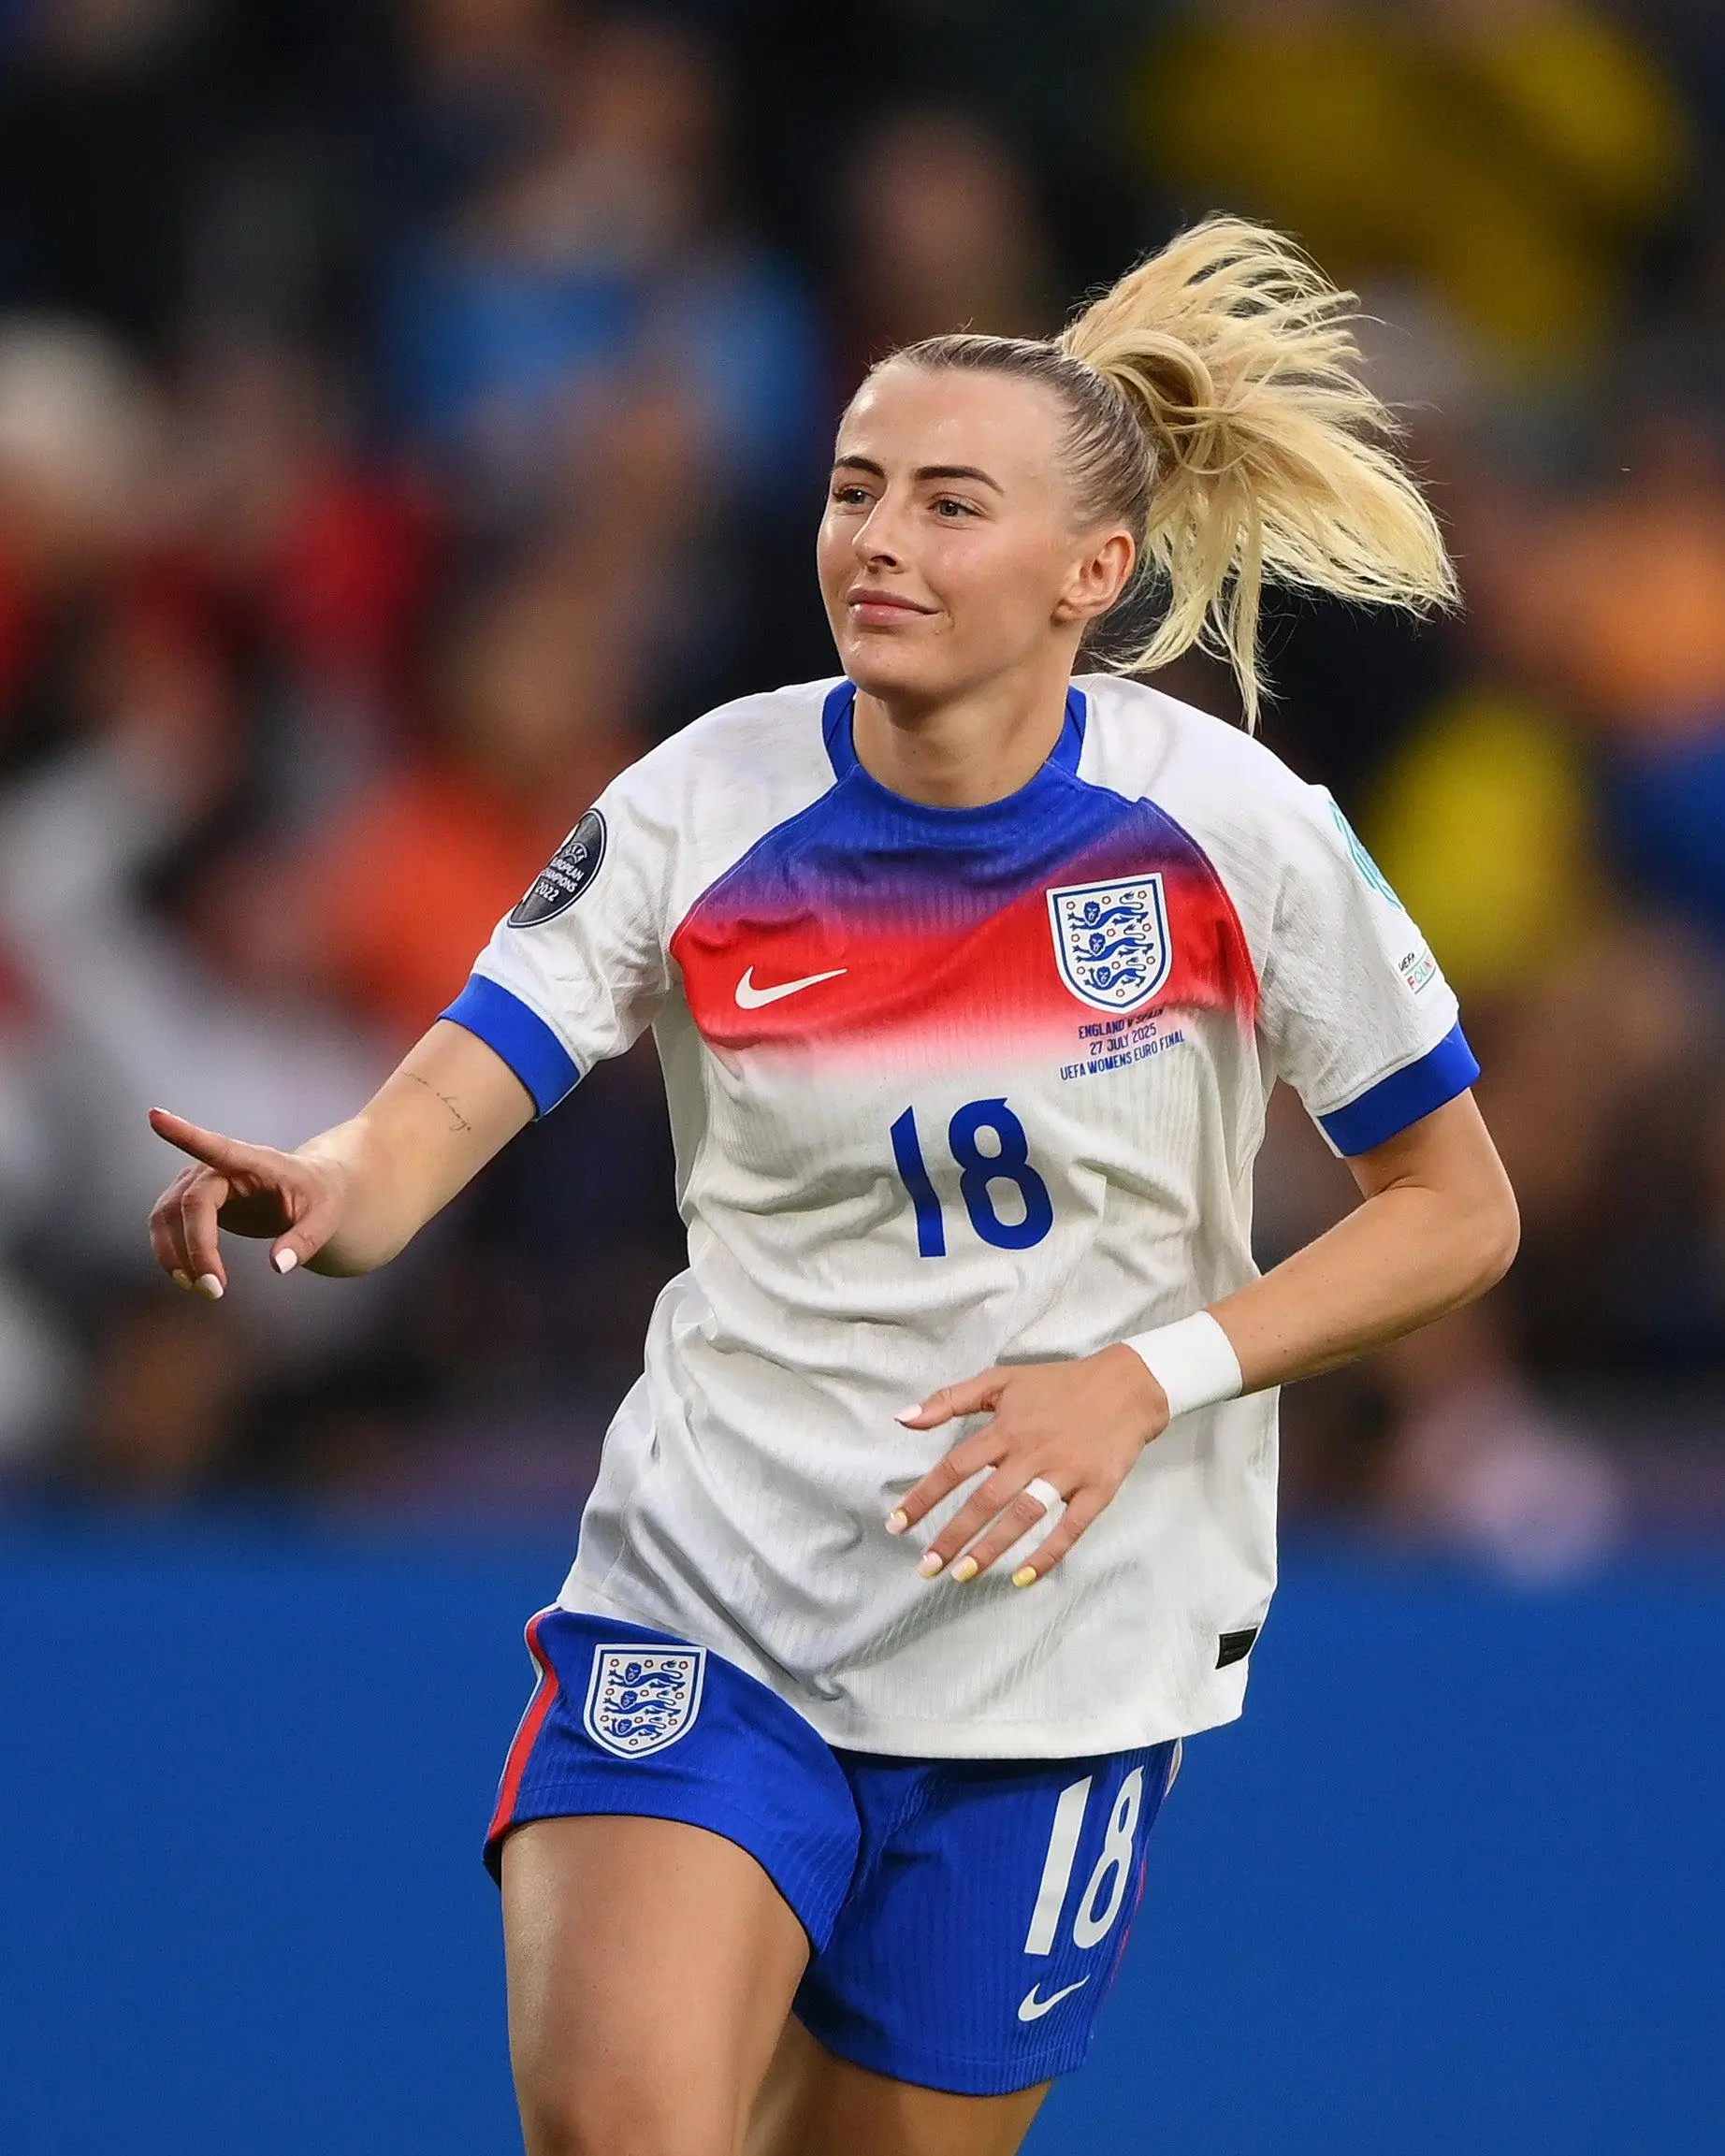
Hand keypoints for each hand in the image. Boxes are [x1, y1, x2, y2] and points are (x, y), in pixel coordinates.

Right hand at [146, 1108, 345, 1298]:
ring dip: (176, 1255)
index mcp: (256, 1162)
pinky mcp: (192, 1201)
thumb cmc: (320, 1199)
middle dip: (195, 1248)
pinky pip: (166, 1225)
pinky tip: (191, 1279)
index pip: (218, 1147)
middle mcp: (220, 1167)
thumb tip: (278, 1266)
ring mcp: (200, 1182)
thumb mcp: (325, 1219)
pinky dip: (172, 1253)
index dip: (185, 1134)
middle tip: (214, 1290)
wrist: (312, 1193)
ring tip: (205, 1290)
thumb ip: (305, 1241)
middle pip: (190, 1203)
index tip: (156, 1116)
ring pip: (167, 1216)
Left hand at [886, 1346, 1169, 1586]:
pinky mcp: (1096, 1490)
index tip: (897, 1524)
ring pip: (1023, 1516)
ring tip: (962, 1575)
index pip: (955, 1467)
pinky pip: (1070, 1529)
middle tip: (925, 1567)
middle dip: (952, 1536)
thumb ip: (950, 1399)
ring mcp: (1065, 1473)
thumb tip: (902, 1419)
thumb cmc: (1057, 1385)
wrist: (1126, 1385)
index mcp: (1005, 1429)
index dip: (924, 1496)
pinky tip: (1022, 1578)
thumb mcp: (1001, 1381)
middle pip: (985, 1500)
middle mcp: (1032, 1453)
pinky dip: (1047, 1555)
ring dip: (991, 1549)